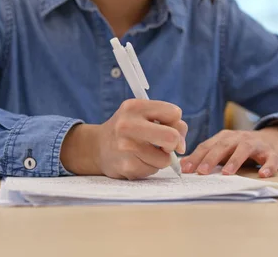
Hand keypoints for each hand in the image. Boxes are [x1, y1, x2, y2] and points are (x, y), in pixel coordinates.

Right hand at [60, 99, 187, 179]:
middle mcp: (127, 125)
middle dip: (174, 144)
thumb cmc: (127, 130)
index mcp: (134, 107)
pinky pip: (153, 170)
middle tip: (165, 146)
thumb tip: (181, 145)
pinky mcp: (126, 166)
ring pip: (165, 159)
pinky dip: (149, 167)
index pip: (174, 113)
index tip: (168, 128)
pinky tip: (136, 160)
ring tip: (145, 153)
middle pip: (172, 137)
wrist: (97, 147)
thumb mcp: (142, 115)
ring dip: (160, 159)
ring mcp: (126, 147)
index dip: (176, 123)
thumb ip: (168, 122)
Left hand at [180, 127, 277, 177]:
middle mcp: (238, 138)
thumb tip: (183, 165)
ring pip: (244, 149)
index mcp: (224, 137)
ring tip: (226, 173)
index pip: (207, 146)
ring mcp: (256, 144)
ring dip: (235, 161)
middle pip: (223, 146)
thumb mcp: (223, 149)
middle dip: (211, 158)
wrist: (273, 139)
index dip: (196, 157)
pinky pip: (271, 159)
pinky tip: (263, 174)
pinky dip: (268, 166)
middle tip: (201, 172)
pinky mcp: (272, 152)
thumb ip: (205, 155)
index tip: (185, 169)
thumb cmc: (242, 147)